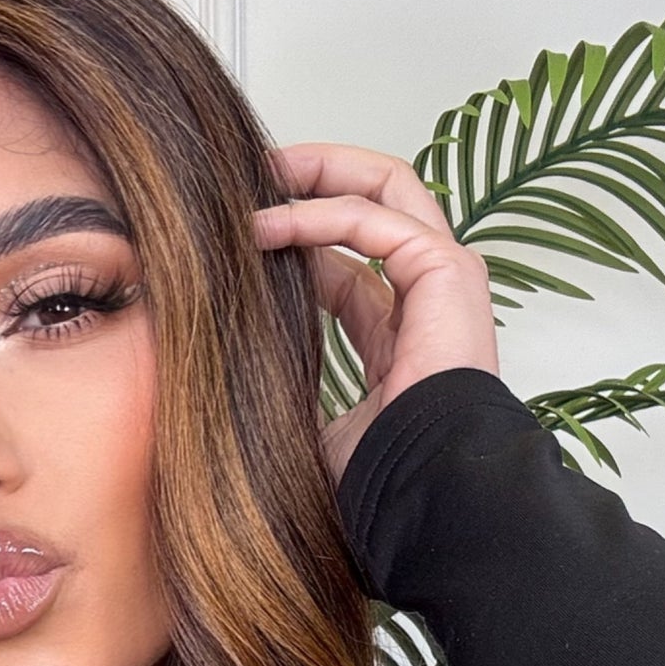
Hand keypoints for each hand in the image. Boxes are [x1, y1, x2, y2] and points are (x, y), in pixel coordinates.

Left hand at [252, 143, 499, 487]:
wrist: (421, 493)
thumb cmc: (376, 478)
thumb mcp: (310, 421)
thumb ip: (284, 381)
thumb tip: (218, 377)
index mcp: (398, 333)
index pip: (346, 260)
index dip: (293, 233)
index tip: (236, 228)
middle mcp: (426, 295)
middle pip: (374, 199)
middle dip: (312, 174)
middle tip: (251, 172)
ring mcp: (443, 278)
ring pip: (381, 188)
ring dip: (313, 175)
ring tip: (253, 179)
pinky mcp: (445, 272)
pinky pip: (373, 219)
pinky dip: (317, 213)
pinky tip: (266, 225)